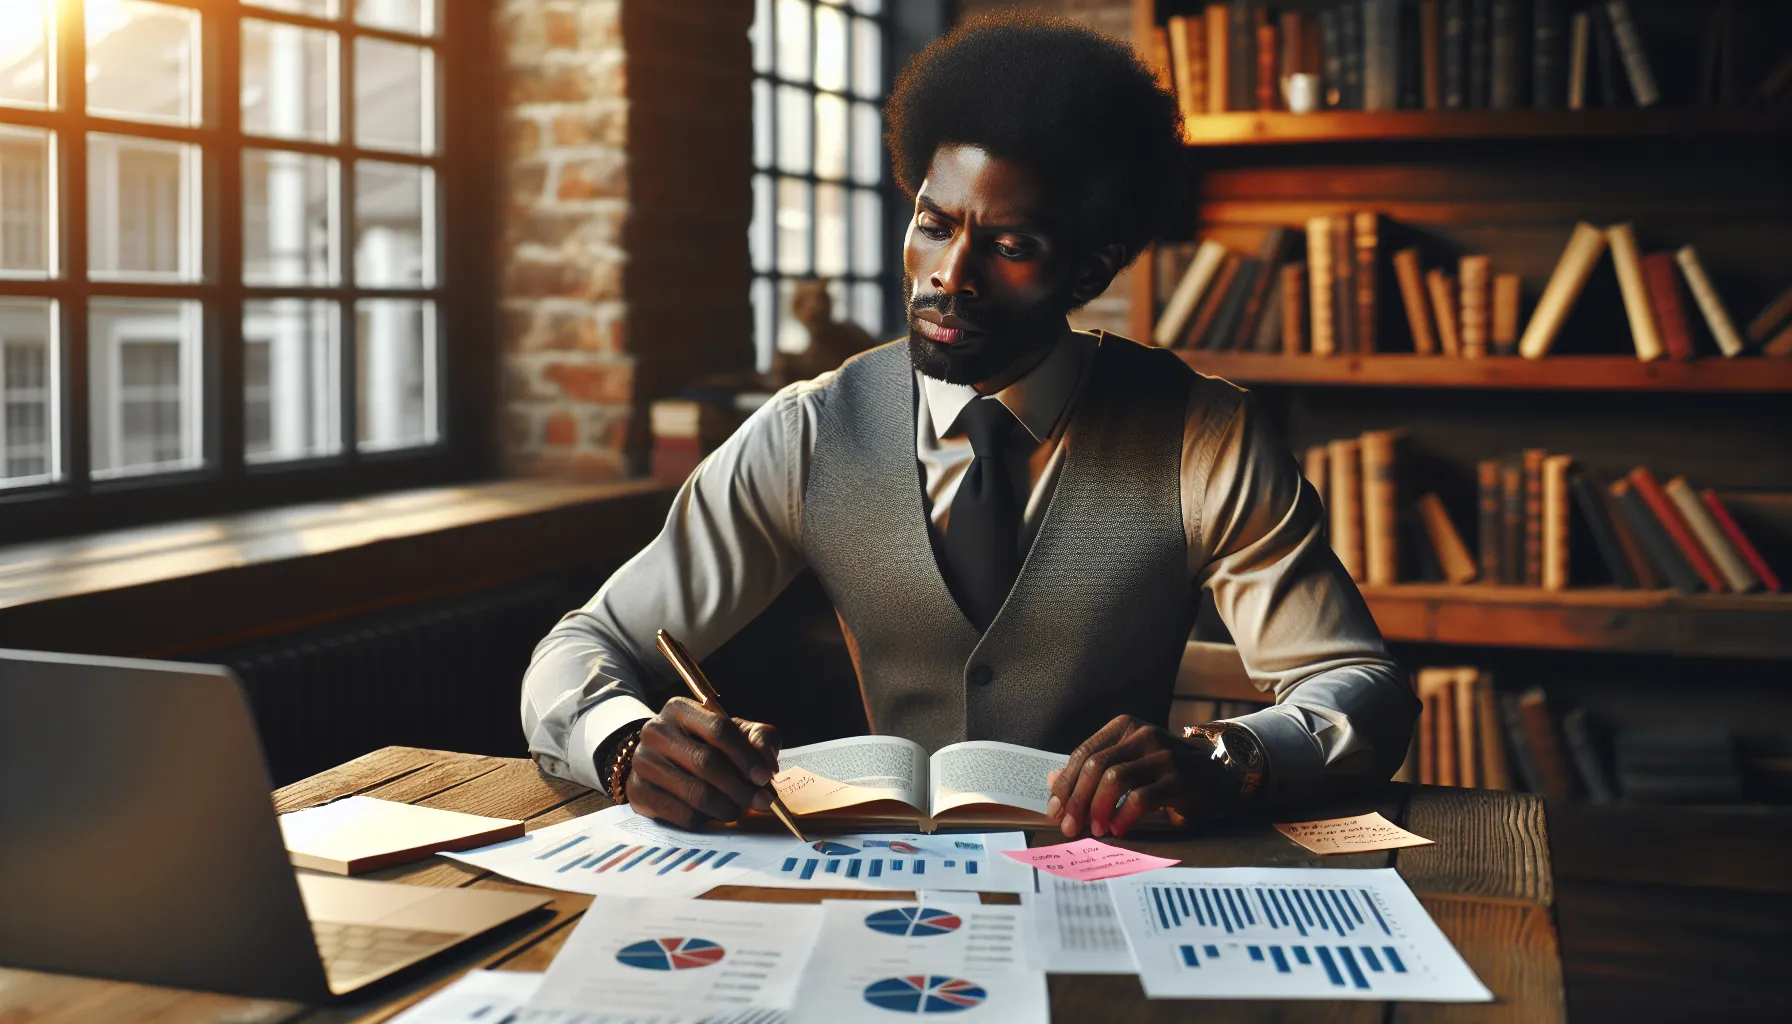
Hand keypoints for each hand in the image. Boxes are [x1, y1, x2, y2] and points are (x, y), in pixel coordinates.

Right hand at [625, 697, 781, 829]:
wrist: (661, 760)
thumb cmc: (707, 745)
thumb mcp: (736, 732)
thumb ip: (759, 738)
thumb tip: (766, 763)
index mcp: (680, 709)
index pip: (718, 730)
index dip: (746, 756)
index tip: (765, 777)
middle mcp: (656, 731)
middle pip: (706, 762)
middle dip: (740, 786)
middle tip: (761, 801)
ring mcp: (642, 762)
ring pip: (695, 793)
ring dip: (726, 807)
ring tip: (738, 809)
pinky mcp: (637, 792)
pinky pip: (680, 815)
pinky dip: (704, 820)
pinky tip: (712, 815)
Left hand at [1044, 715, 1234, 838]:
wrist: (1220, 775)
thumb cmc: (1167, 773)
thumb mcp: (1129, 765)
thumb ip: (1093, 771)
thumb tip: (1051, 781)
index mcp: (1125, 727)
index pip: (1084, 753)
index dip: (1065, 784)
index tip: (1055, 811)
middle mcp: (1142, 735)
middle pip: (1095, 765)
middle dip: (1076, 800)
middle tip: (1070, 827)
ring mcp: (1163, 755)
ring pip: (1115, 778)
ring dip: (1097, 808)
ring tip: (1095, 830)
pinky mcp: (1180, 779)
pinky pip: (1141, 797)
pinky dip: (1123, 816)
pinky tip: (1118, 829)